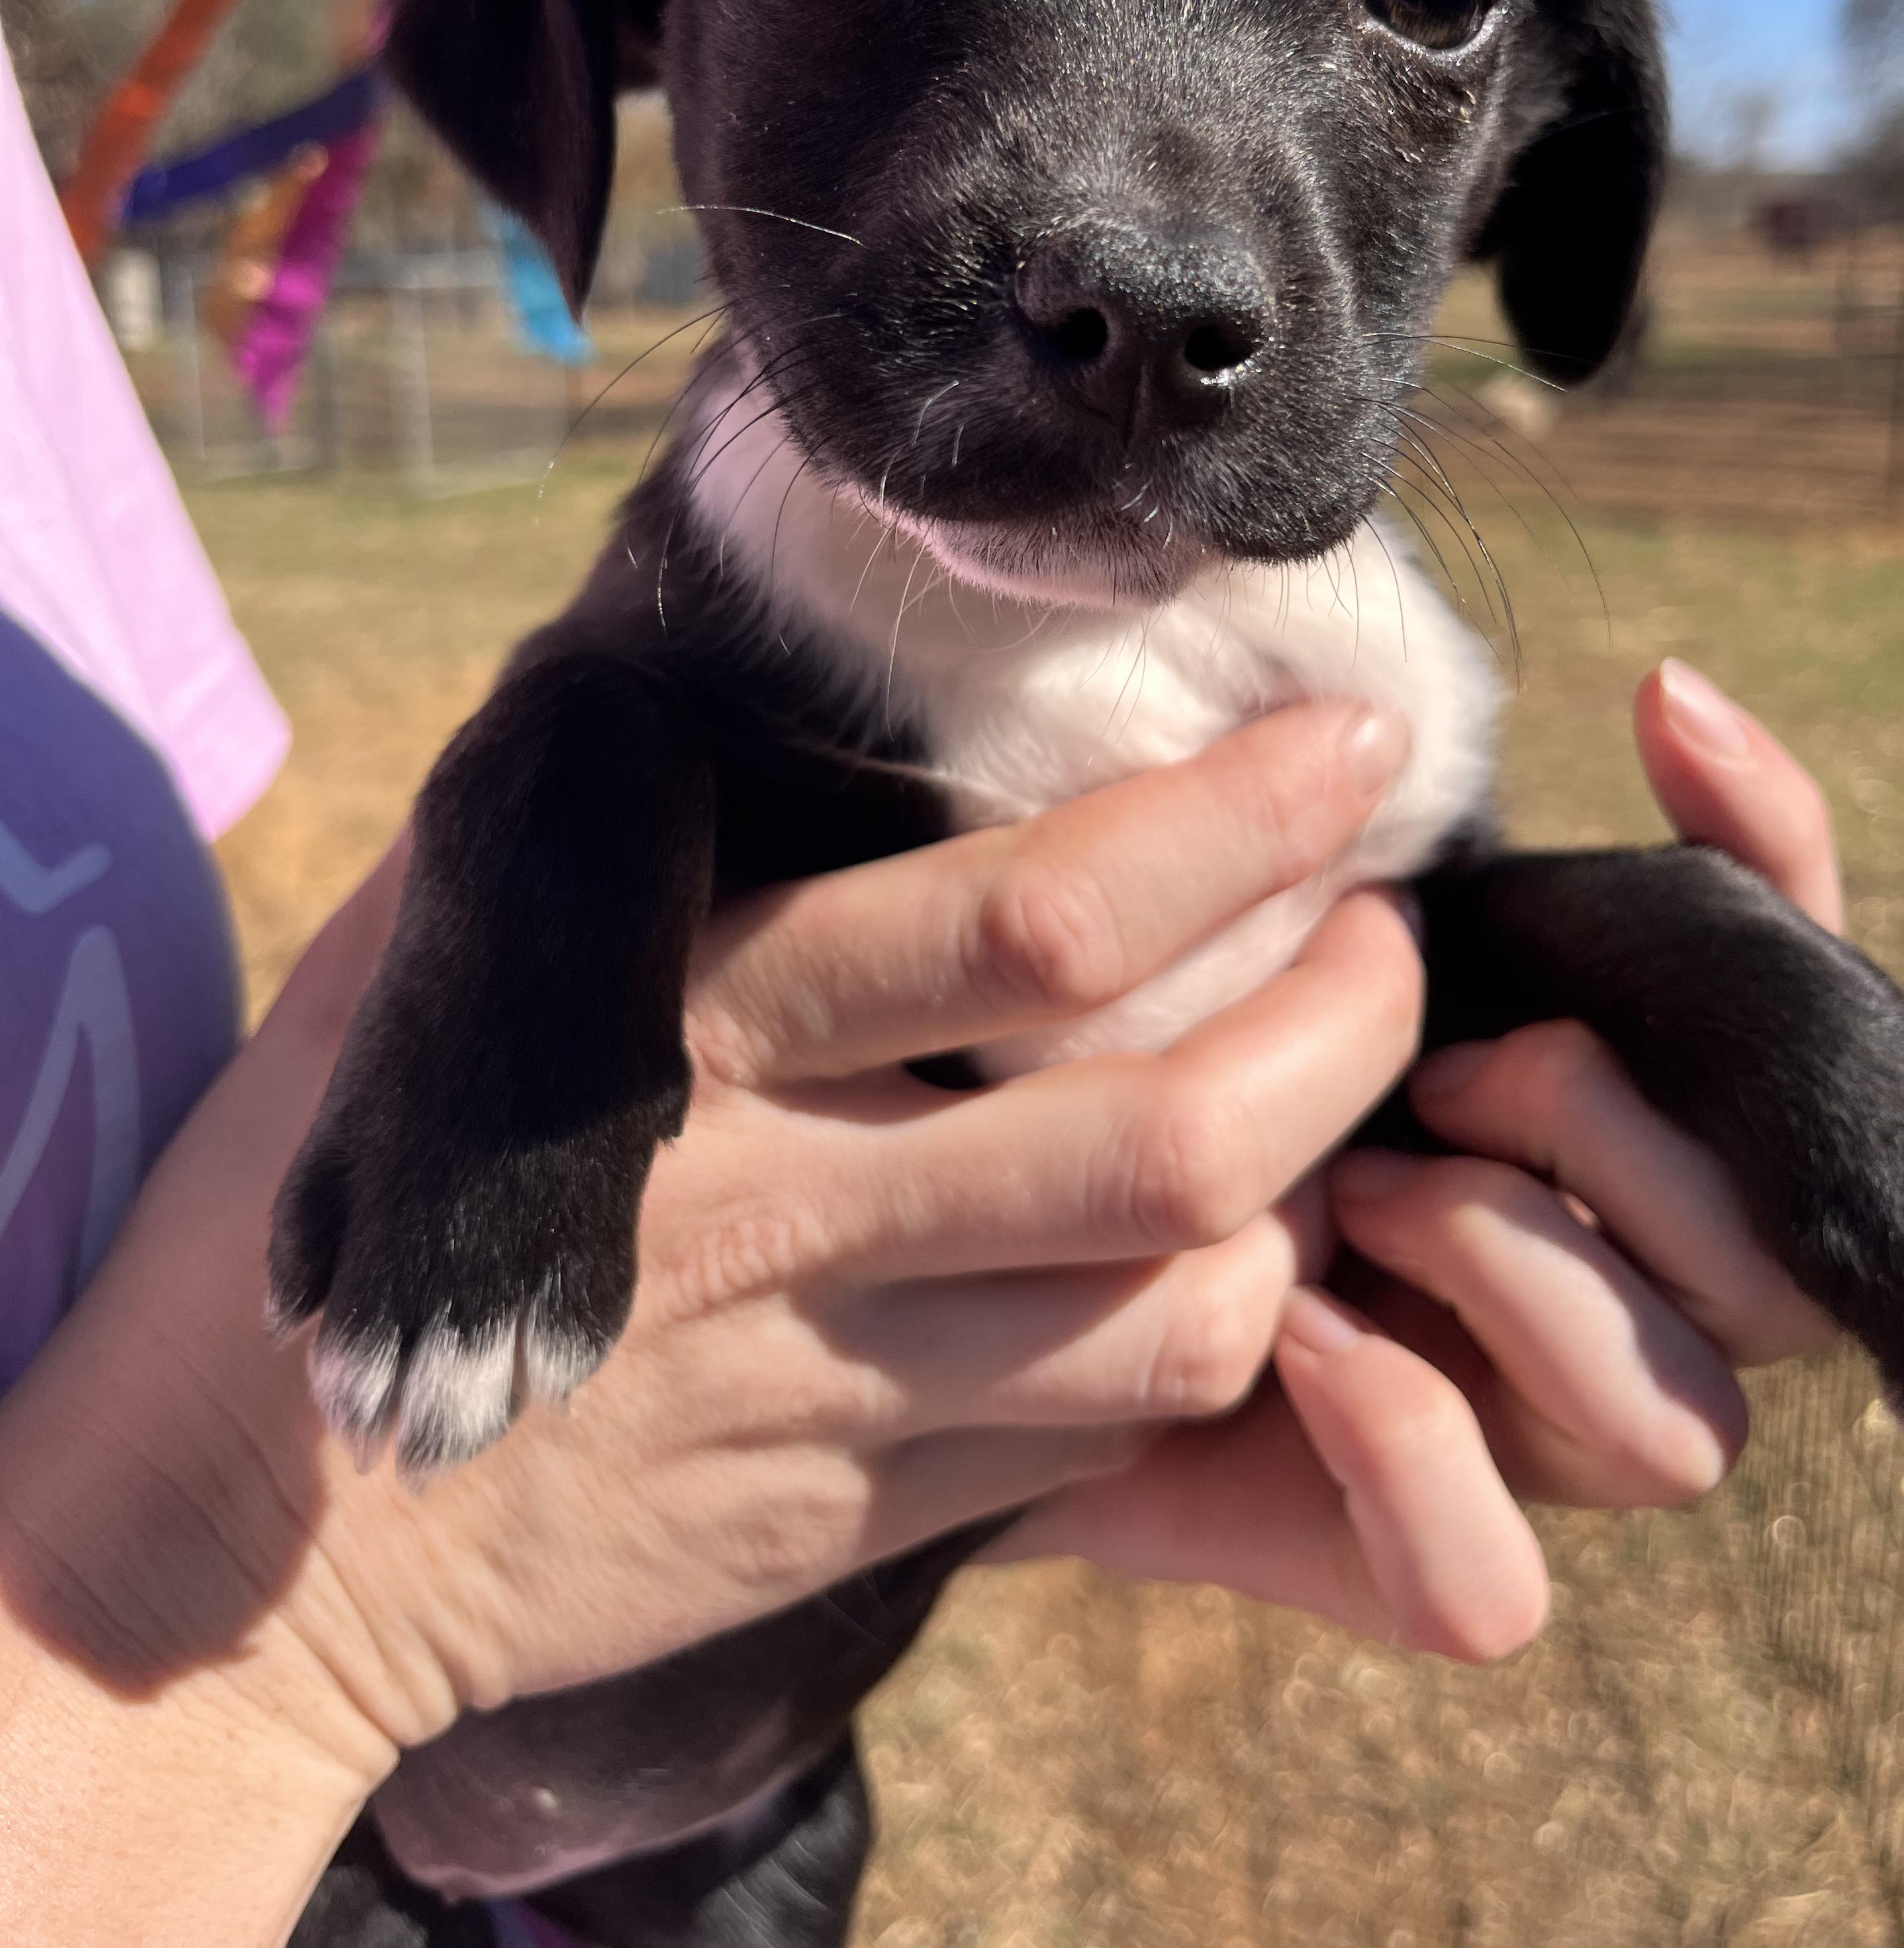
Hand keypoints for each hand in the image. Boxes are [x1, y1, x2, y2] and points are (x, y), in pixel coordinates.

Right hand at [0, 697, 1422, 1938]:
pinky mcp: (851, 1522)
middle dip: (1348, 1021)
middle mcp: (785, 1214)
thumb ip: (611, 834)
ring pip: (1186, 1309)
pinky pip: (1107, 1435)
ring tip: (1328, 1097)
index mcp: (689, 1032)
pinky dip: (1210, 1331)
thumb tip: (746, 649)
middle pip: (1173, 1132)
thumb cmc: (315, 1190)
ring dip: (1313, 1195)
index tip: (1349, 745)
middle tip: (1391, 931)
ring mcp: (830, 1393)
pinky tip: (1208, 1244)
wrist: (227, 1539)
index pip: (1032, 917)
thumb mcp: (428, 952)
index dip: (1238, 823)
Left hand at [1012, 660, 1842, 1652]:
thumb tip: (1655, 693)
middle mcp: (1609, 1299)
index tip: (1656, 726)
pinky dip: (1420, 1450)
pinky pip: (1489, 1586)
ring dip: (1529, 1273)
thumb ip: (1437, 829)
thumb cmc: (1166, 1051)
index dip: (1778, 885)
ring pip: (1680, 1431)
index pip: (1805, 1044)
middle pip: (1773, 1275)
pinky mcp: (1390, 1554)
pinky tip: (1309, 1337)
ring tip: (1360, 1189)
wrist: (984, 1258)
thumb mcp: (1296, 922)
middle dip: (1619, 1137)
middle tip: (1444, 1059)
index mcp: (1620, 1141)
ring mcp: (1516, 1439)